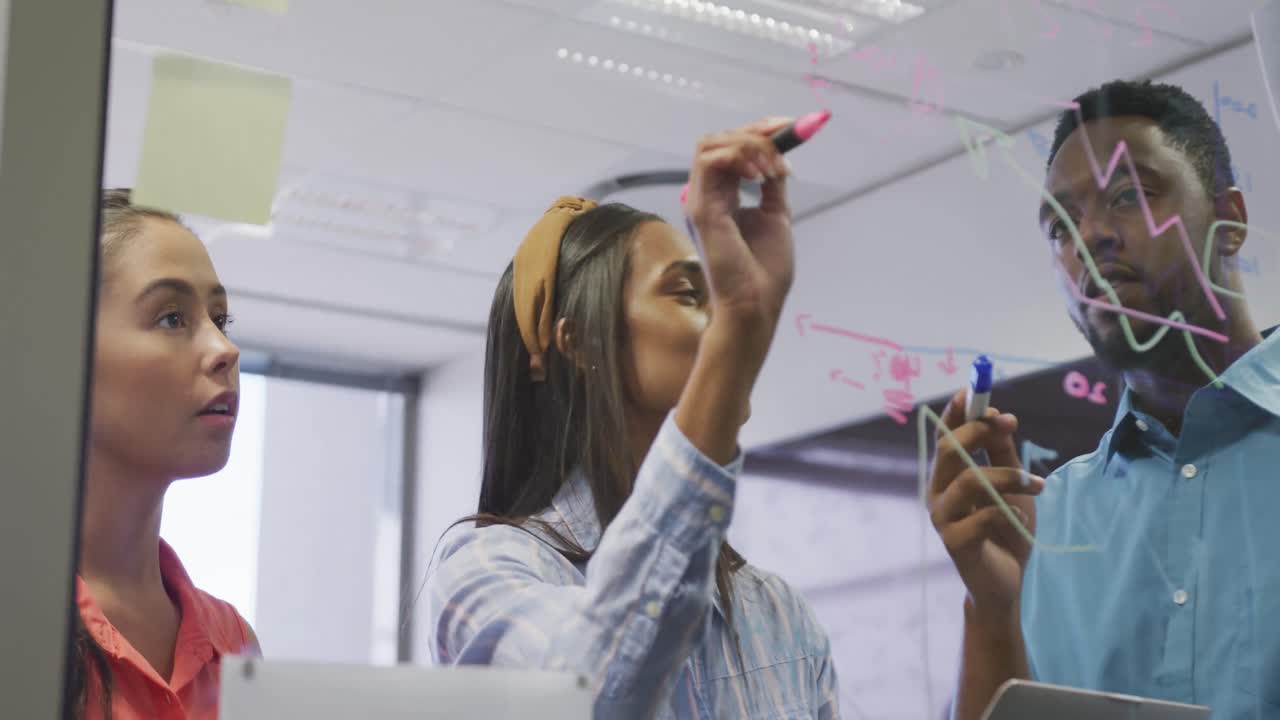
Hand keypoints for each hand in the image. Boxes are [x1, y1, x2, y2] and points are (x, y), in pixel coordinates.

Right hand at [684, 117, 794, 332]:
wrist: (756, 304)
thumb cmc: (764, 272)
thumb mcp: (776, 215)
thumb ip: (772, 186)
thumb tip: (779, 157)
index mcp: (723, 196)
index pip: (733, 148)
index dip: (762, 131)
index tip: (793, 126)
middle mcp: (708, 194)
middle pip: (720, 139)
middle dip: (758, 131)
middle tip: (787, 136)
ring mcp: (701, 200)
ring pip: (711, 144)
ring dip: (749, 145)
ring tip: (774, 169)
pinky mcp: (701, 209)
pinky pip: (709, 163)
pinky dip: (739, 158)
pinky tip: (763, 177)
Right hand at [928, 389, 1042, 620]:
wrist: (1006, 583)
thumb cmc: (1006, 531)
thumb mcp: (1012, 485)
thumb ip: (1002, 454)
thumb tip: (1000, 416)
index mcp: (948, 476)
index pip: (945, 435)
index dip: (956, 411)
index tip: (973, 390)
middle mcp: (939, 492)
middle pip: (949, 450)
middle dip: (978, 430)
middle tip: (1009, 422)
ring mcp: (943, 517)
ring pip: (969, 480)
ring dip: (1007, 475)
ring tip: (1037, 484)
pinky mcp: (955, 542)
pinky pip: (981, 516)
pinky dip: (1009, 511)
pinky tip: (1024, 517)